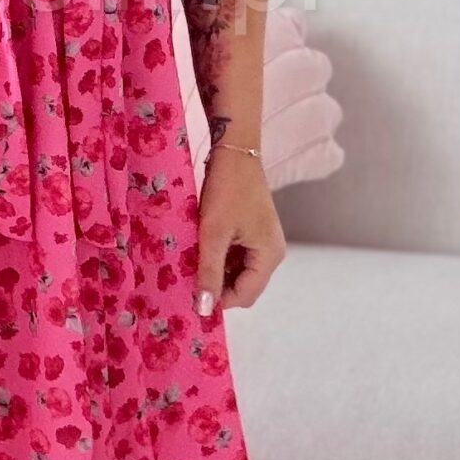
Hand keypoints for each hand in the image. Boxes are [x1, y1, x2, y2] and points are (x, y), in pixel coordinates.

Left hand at [195, 146, 284, 316]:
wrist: (235, 150)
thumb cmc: (226, 190)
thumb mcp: (213, 233)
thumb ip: (209, 272)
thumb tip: (204, 309)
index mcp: (269, 256)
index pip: (245, 296)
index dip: (218, 300)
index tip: (190, 295)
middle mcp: (271, 252)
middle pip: (243, 285)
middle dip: (217, 285)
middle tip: (188, 279)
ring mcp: (263, 241)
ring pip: (238, 271)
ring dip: (216, 270)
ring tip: (191, 262)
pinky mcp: (253, 231)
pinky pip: (236, 255)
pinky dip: (218, 256)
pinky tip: (199, 248)